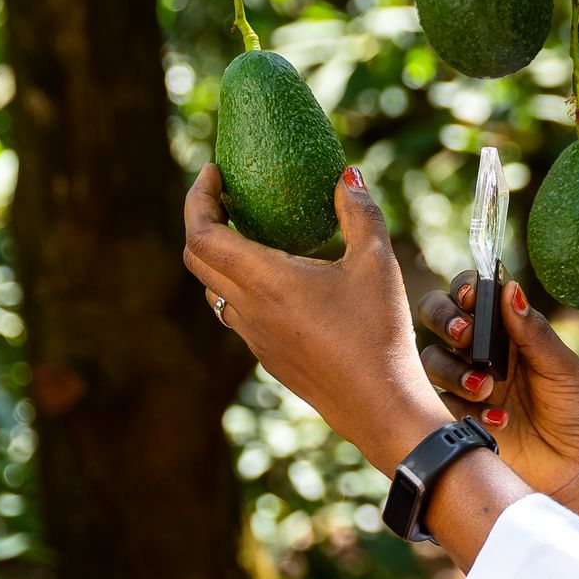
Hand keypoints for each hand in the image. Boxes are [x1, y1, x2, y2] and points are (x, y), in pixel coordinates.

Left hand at [182, 163, 448, 473]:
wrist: (380, 405)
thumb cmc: (379, 333)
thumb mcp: (377, 264)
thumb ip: (360, 214)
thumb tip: (346, 176)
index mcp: (264, 281)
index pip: (202, 233)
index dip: (198, 198)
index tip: (213, 173)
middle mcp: (248, 310)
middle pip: (198, 259)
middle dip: (203, 221)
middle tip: (227, 198)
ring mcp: (255, 338)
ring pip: (216, 291)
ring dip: (221, 258)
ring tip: (252, 238)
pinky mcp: (270, 358)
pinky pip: (240, 315)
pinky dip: (245, 288)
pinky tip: (283, 285)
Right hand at [415, 269, 578, 543]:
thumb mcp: (564, 369)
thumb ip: (534, 332)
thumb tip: (510, 287)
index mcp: (509, 333)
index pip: (475, 296)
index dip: (466, 288)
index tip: (471, 294)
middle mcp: (481, 353)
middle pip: (438, 318)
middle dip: (445, 319)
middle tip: (466, 336)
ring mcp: (465, 385)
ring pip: (432, 360)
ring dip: (453, 369)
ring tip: (486, 387)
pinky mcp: (455, 419)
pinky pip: (438, 404)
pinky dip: (465, 408)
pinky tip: (499, 422)